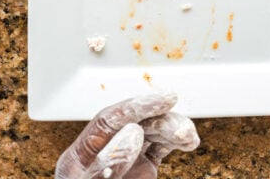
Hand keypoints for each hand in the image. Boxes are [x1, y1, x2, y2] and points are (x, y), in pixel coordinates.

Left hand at [55, 93, 199, 178]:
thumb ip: (109, 166)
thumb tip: (132, 133)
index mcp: (80, 156)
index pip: (108, 121)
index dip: (136, 106)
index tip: (162, 100)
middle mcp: (104, 152)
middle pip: (135, 124)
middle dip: (161, 120)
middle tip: (181, 124)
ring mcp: (125, 159)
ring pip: (152, 133)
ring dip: (174, 130)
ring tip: (189, 138)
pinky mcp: (142, 168)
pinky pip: (161, 148)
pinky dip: (176, 142)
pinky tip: (189, 143)